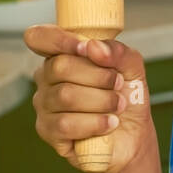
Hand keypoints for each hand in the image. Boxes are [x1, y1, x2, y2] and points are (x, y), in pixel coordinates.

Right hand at [24, 24, 158, 172]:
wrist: (133, 135)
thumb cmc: (127, 97)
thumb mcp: (132, 68)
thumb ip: (117, 51)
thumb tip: (93, 46)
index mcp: (63, 54)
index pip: (39, 37)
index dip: (59, 39)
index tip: (86, 47)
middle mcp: (47, 77)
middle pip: (60, 66)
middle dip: (98, 76)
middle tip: (118, 85)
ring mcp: (44, 104)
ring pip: (65, 96)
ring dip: (101, 101)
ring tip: (118, 106)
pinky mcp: (47, 131)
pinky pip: (65, 124)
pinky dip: (94, 123)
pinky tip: (109, 123)